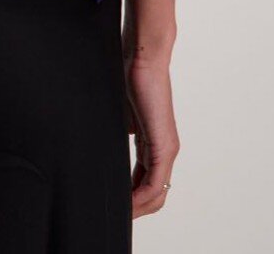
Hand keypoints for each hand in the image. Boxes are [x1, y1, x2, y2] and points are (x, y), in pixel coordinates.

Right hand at [124, 55, 179, 217]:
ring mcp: (166, 149)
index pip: (146, 182)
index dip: (132, 198)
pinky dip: (141, 197)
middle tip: (115, 215)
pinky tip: (127, 204)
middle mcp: (165, 150)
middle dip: (136, 209)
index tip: (115, 203)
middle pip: (155, 195)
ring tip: (119, 213)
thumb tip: (107, 141)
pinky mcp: (164, 145)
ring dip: (138, 208)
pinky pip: (155, 183)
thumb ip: (120, 131)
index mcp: (154, 143)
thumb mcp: (121, 113)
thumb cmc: (130, 76)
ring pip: (157, 194)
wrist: (142, 58)